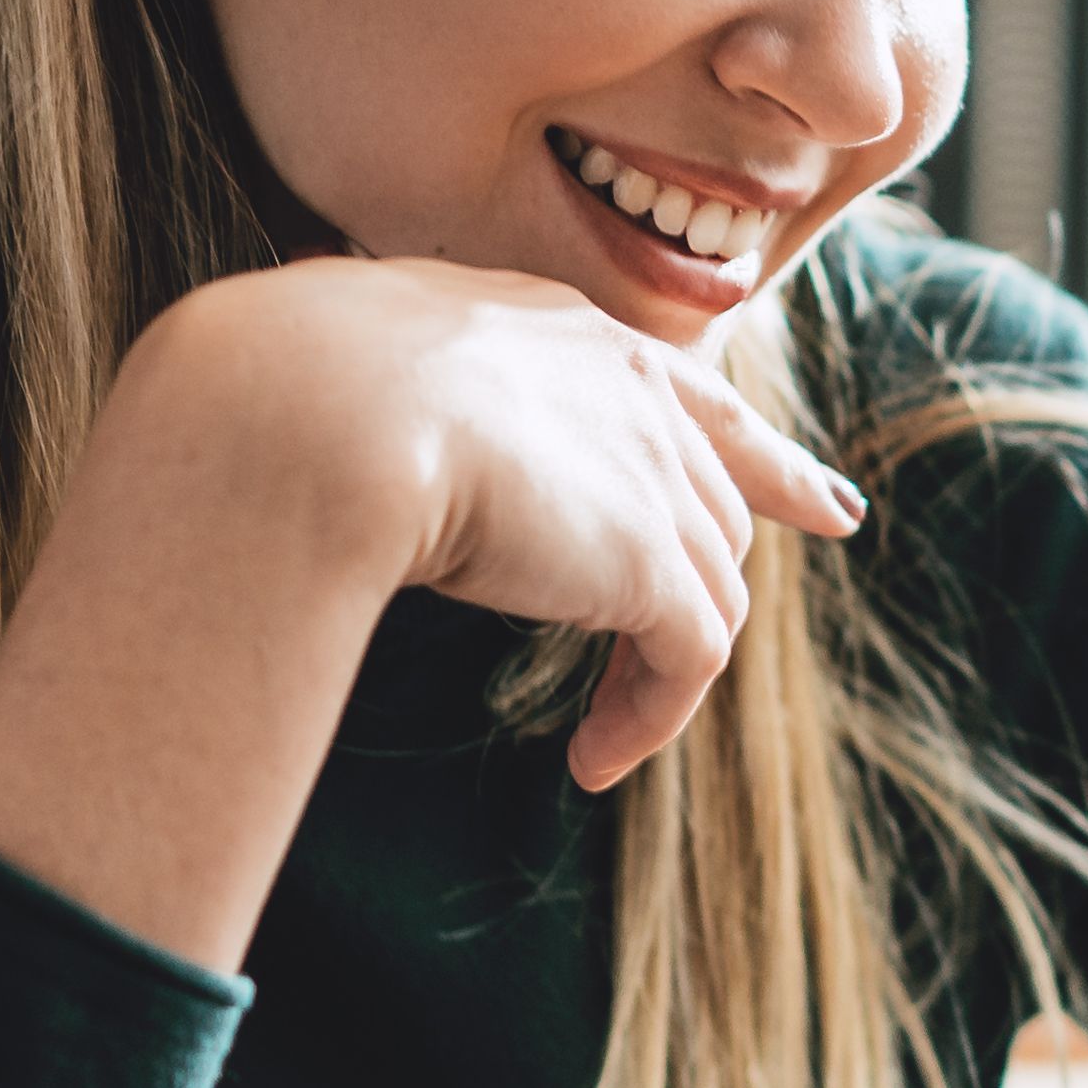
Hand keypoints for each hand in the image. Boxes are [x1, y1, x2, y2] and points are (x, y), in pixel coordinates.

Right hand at [0, 258, 859, 971]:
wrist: (294, 423)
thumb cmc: (267, 401)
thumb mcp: (324, 375)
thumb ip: (359, 396)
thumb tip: (266, 403)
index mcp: (542, 324)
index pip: (680, 390)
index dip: (754, 457)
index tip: (821, 504)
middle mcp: (619, 382)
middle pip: (714, 496)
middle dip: (712, 576)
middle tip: (672, 665)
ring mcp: (648, 466)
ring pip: (705, 584)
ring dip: (656, 673)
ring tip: (598, 739)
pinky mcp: (653, 557)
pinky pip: (691, 656)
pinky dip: (650, 717)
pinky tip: (593, 763)